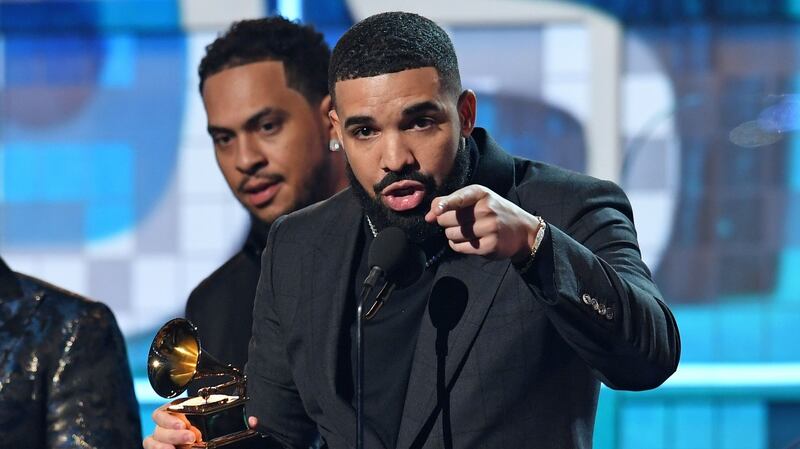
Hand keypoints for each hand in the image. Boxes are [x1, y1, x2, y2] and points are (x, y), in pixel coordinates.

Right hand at [142, 407, 259, 448]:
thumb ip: (237, 423)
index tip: (186, 425)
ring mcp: (163, 439)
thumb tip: (254, 421)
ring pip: (153, 437)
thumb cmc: (211, 434)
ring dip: (164, 442)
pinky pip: (150, 448)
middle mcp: (169, 425)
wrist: (206, 443)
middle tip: (190, 437)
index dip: (172, 417)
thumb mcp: (222, 427)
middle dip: (174, 431)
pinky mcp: (160, 448)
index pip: (168, 409)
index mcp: (182, 413)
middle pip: (160, 424)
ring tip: (176, 448)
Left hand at [424, 185, 539, 262]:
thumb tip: (428, 216)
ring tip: (466, 231)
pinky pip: (459, 247)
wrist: (522, 231)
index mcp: (481, 193)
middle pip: (447, 219)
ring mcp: (488, 228)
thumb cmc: (494, 212)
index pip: (460, 198)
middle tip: (459, 222)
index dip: (445, 205)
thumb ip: (451, 202)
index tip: (436, 211)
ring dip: (452, 235)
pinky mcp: (488, 246)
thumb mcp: (477, 200)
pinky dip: (457, 245)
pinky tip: (467, 241)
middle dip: (446, 222)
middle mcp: (485, 209)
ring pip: (451, 234)